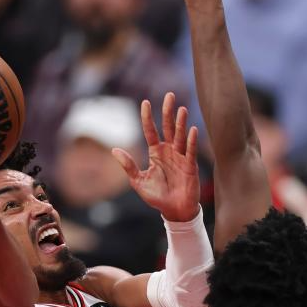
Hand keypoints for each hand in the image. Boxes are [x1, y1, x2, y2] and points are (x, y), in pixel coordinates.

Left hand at [113, 93, 199, 222]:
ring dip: (181, 123)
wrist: (174, 211)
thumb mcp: (138, 182)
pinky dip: (190, 142)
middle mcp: (169, 151)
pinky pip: (189, 151)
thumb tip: (114, 150)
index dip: (148, 117)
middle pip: (168, 127)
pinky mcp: (190, 166)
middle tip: (169, 95)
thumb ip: (128, 166)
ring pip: (180, 136)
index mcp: (156, 153)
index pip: (151, 131)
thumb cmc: (157, 197)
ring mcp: (180, 157)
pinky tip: (192, 130)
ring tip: (181, 109)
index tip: (145, 102)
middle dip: (168, 112)